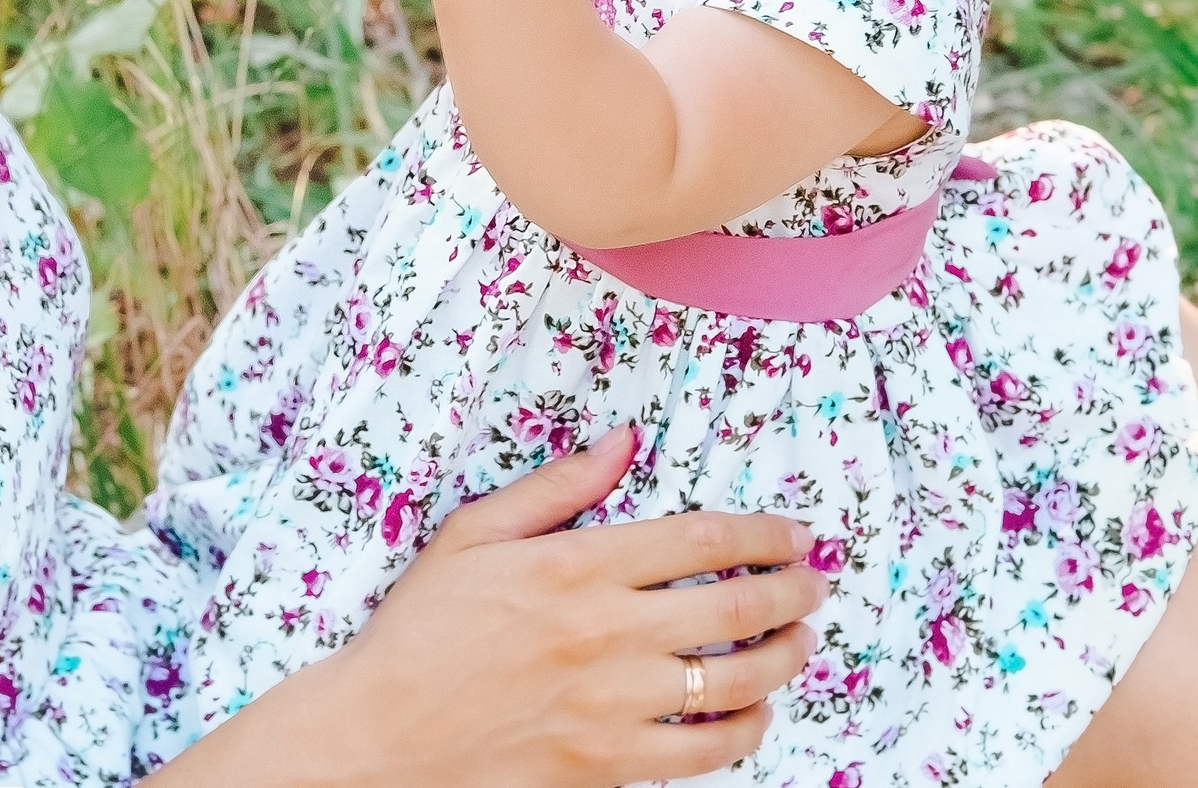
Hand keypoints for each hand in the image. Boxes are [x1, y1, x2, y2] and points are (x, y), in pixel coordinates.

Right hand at [292, 426, 823, 787]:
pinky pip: (708, 749)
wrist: (383, 729)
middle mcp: (608, 632)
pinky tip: (755, 711)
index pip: (701, 541)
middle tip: (814, 584)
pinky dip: (747, 729)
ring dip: (785, 657)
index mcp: (575, 567)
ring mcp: (616, 702)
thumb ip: (556, 488)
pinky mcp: (613, 761)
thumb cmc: (421, 629)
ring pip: (738, 680)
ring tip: (799, 642)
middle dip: (794, 592)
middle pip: (739, 608)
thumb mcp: (472, 536)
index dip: (763, 534)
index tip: (794, 534)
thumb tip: (622, 441)